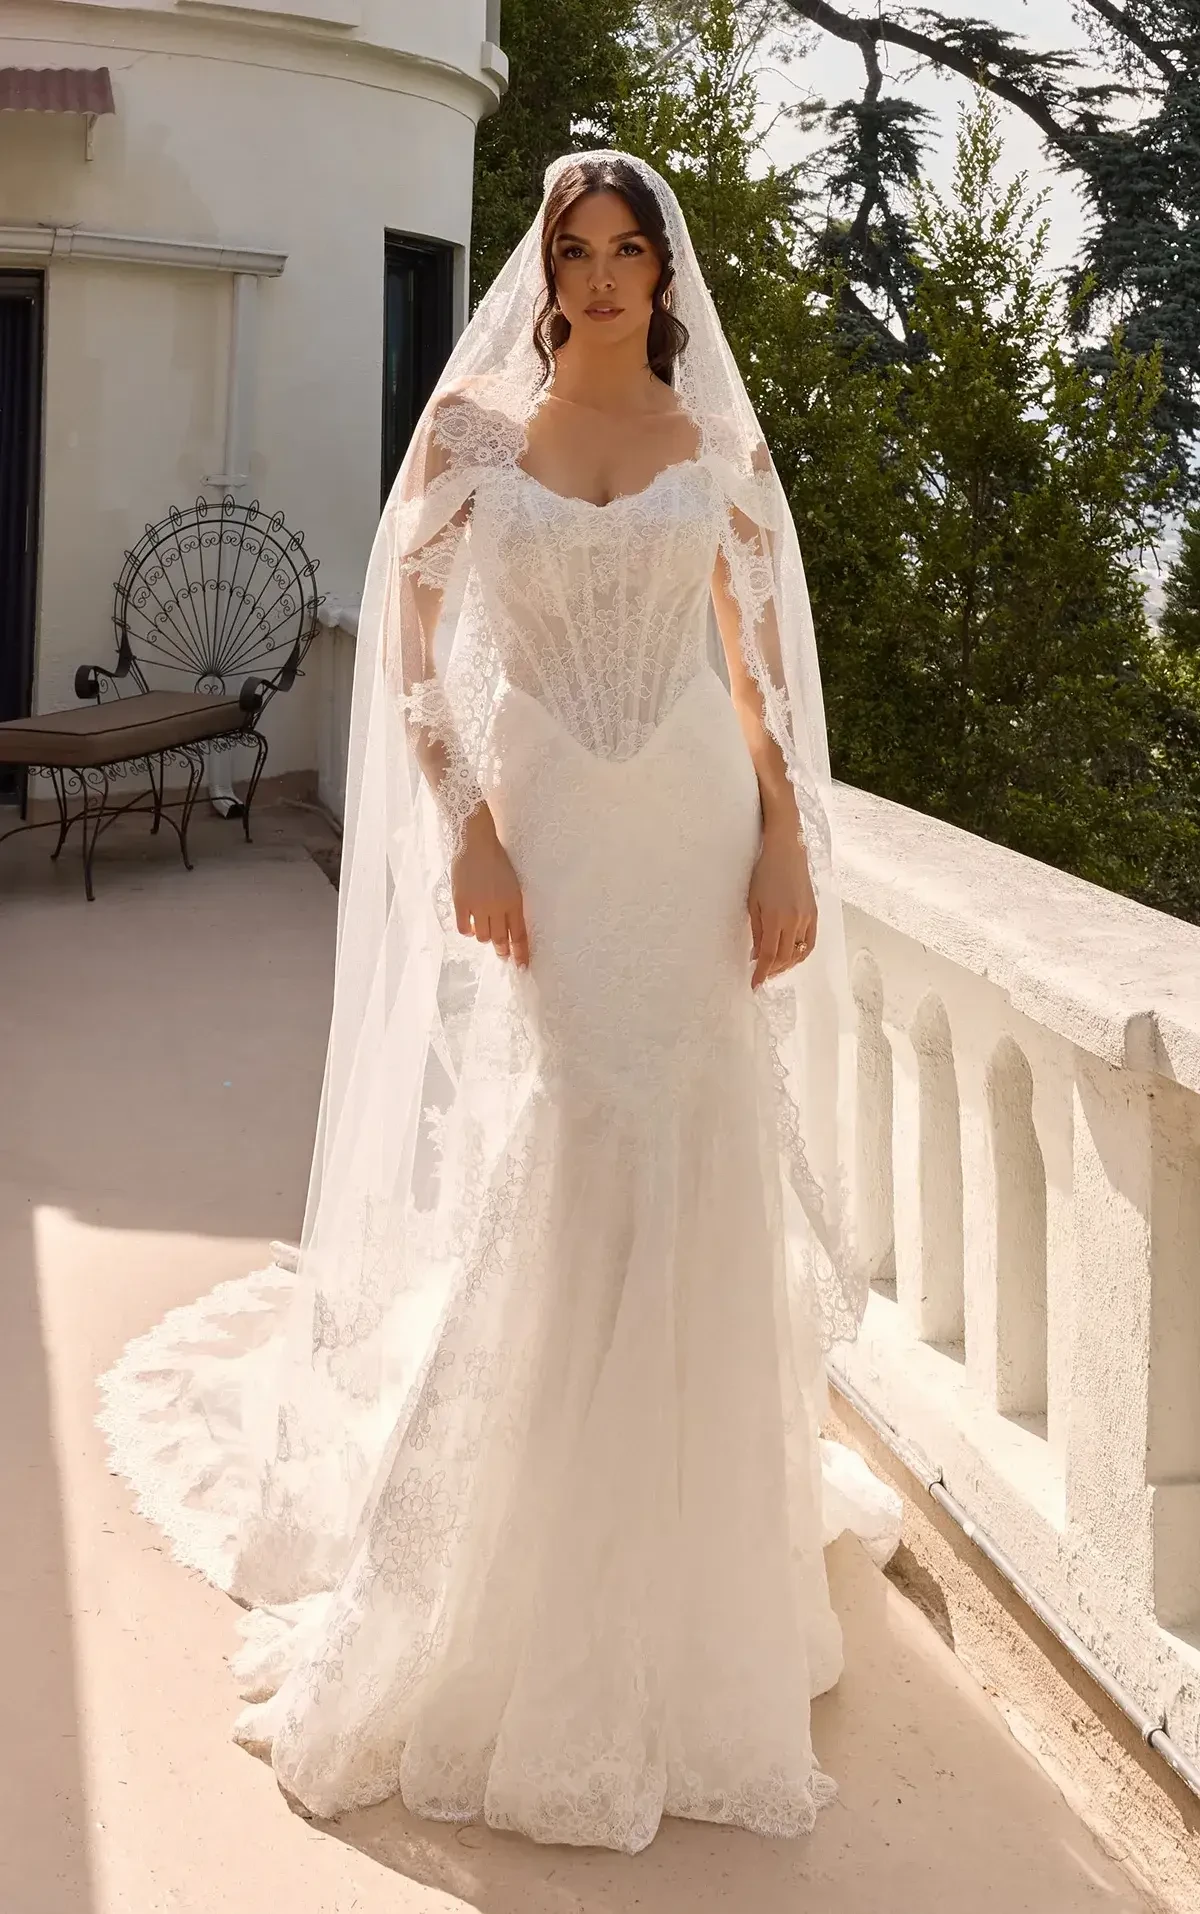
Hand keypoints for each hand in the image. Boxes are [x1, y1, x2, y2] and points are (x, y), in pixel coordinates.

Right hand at [451, 806, 529, 966]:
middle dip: (503, 950)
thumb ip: (511, 905)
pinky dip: (468, 930)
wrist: (476, 843)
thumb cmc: (496, 860)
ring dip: (485, 937)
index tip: (522, 965)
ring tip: (484, 930)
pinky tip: (470, 925)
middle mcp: (498, 906)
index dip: (521, 952)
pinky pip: (464, 928)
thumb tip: (508, 927)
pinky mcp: (462, 902)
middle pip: (502, 938)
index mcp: (514, 901)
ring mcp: (479, 905)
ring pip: (483, 936)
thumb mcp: (512, 883)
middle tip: (502, 955)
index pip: (520, 934)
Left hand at [748, 822, 816, 988]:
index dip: (761, 973)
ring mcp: (806, 918)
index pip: (768, 955)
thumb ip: (756, 930)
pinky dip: (801, 954)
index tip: (754, 985)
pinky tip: (792, 958)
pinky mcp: (814, 914)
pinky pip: (810, 942)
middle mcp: (793, 921)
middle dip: (772, 971)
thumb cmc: (764, 874)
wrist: (787, 852)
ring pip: (798, 953)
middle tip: (762, 975)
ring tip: (774, 968)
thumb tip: (756, 954)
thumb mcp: (753, 902)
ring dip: (786, 964)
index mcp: (775, 919)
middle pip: (783, 957)